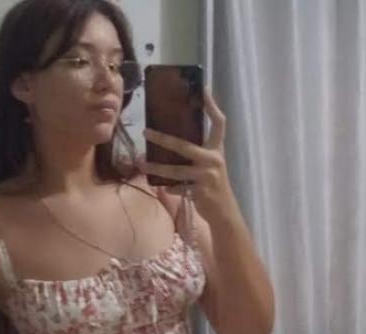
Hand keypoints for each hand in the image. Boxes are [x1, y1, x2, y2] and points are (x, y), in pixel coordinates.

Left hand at [142, 89, 235, 220]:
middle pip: (185, 146)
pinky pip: (179, 188)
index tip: (204, 89)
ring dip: (156, 168)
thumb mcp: (212, 165)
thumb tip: (172, 141)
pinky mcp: (200, 192)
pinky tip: (160, 187)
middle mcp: (213, 160)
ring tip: (141, 164)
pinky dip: (169, 188)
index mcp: (217, 150)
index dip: (212, 106)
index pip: (219, 123)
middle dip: (163, 139)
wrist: (224, 212)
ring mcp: (207, 176)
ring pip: (176, 170)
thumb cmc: (213, 185)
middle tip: (146, 132)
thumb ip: (198, 153)